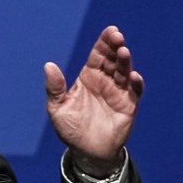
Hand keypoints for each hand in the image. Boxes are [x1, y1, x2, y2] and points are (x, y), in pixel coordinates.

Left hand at [44, 26, 144, 175]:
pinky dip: (135, 83)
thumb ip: (55, 88)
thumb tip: (48, 65)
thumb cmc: (70, 129)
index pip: (98, 56)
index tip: (111, 30)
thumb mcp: (58, 108)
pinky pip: (134, 92)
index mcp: (88, 78)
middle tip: (117, 36)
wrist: (86, 151)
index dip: (104, 43)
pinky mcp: (128, 106)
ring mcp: (118, 92)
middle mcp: (105, 81)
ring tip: (123, 51)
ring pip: (124, 72)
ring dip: (125, 61)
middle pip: (112, 60)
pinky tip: (133, 76)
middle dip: (116, 47)